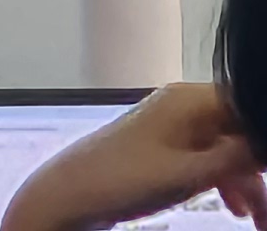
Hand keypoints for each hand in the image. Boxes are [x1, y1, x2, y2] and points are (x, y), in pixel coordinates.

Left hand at [1, 85, 264, 230]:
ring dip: (250, 186)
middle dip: (260, 173)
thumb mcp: (192, 172)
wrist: (70, 195)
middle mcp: (184, 107)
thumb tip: (266, 140)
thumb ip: (239, 156)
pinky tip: (238, 210)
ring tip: (260, 221)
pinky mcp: (166, 149)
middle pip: (243, 133)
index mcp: (190, 100)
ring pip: (229, 152)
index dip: (263, 135)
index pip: (249, 106)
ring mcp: (174, 127)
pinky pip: (210, 160)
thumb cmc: (127, 179)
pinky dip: (228, 184)